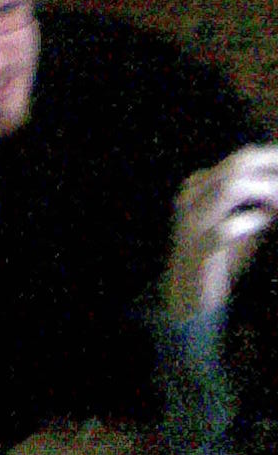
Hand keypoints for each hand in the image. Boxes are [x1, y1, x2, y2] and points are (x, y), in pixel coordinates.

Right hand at [163, 144, 277, 318]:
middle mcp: (192, 198)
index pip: (238, 160)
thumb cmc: (217, 258)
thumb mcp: (237, 224)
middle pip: (235, 167)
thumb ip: (255, 206)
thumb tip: (277, 188)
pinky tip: (265, 221)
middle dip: (270, 167)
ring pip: (229, 190)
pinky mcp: (199, 249)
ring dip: (265, 191)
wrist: (186, 296)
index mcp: (198, 188)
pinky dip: (251, 222)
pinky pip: (226, 229)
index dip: (270, 159)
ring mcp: (193, 222)